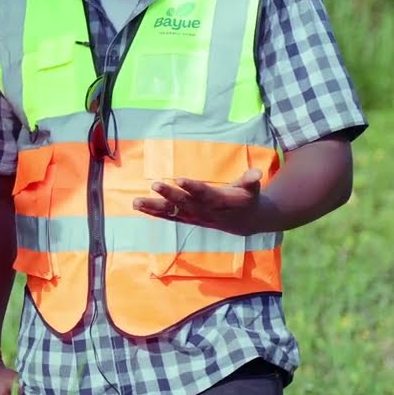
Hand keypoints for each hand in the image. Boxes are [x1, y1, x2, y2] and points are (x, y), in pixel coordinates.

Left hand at [133, 168, 263, 234]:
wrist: (246, 222)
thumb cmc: (247, 198)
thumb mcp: (253, 188)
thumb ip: (251, 180)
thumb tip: (257, 172)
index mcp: (219, 200)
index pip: (203, 193)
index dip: (192, 187)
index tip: (179, 178)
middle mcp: (203, 211)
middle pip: (184, 202)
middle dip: (169, 194)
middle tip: (155, 185)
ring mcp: (194, 217)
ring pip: (171, 212)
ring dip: (153, 207)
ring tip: (135, 202)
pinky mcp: (188, 219)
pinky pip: (168, 216)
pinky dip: (153, 212)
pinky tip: (138, 206)